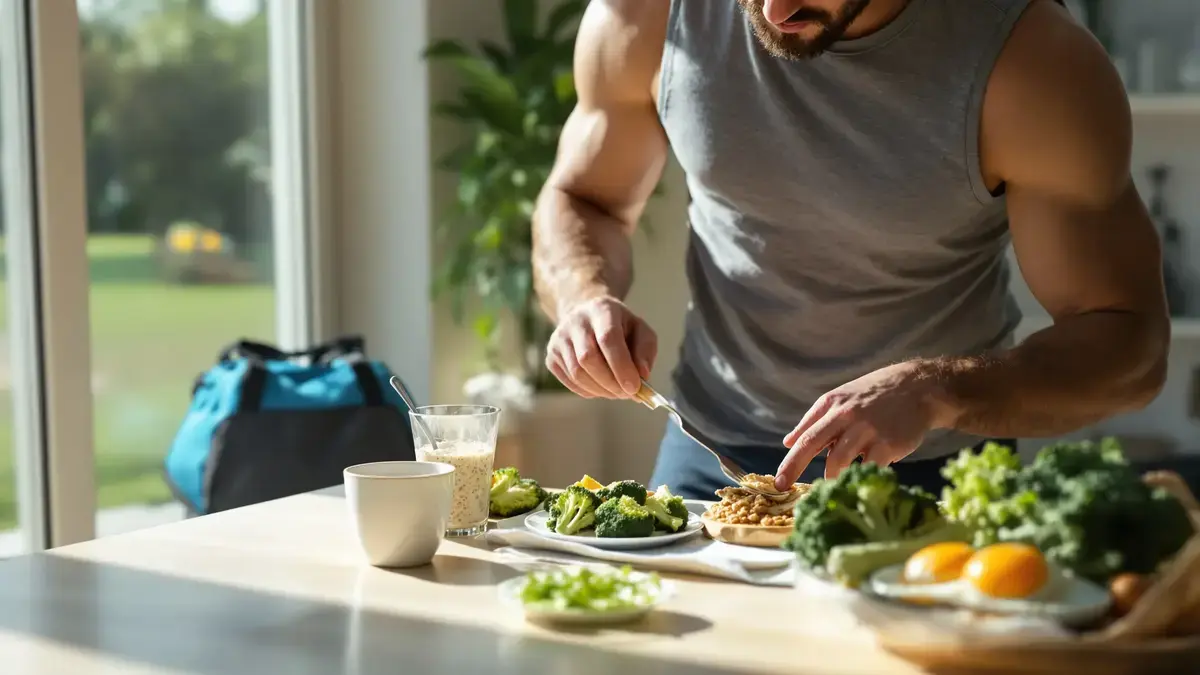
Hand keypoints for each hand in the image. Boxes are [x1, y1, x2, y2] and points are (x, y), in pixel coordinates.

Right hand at [545, 296, 657, 398]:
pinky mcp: (551, 356)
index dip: (621, 365)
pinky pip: (571, 382)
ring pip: (578, 373)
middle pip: (588, 358)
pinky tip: (602, 387)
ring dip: (602, 390)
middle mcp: (575, 321)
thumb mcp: (640, 330)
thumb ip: (645, 351)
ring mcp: (559, 339)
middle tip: (628, 394)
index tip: (634, 387)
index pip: (608, 338)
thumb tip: (642, 375)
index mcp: (601, 309)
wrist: (588, 318)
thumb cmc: (620, 327)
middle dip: (611, 382)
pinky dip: (590, 391)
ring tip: (618, 391)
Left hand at [774, 361, 955, 489]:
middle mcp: (846, 415)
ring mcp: (867, 430)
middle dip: (794, 469)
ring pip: (839, 461)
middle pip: (812, 445)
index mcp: (831, 405)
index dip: (789, 461)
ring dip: (832, 476)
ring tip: (832, 484)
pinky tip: (860, 478)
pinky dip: (860, 476)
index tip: (777, 482)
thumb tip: (788, 441)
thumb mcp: (841, 398)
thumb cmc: (874, 395)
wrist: (919, 387)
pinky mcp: (888, 444)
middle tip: (783, 488)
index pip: (804, 437)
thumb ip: (813, 419)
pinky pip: (868, 468)